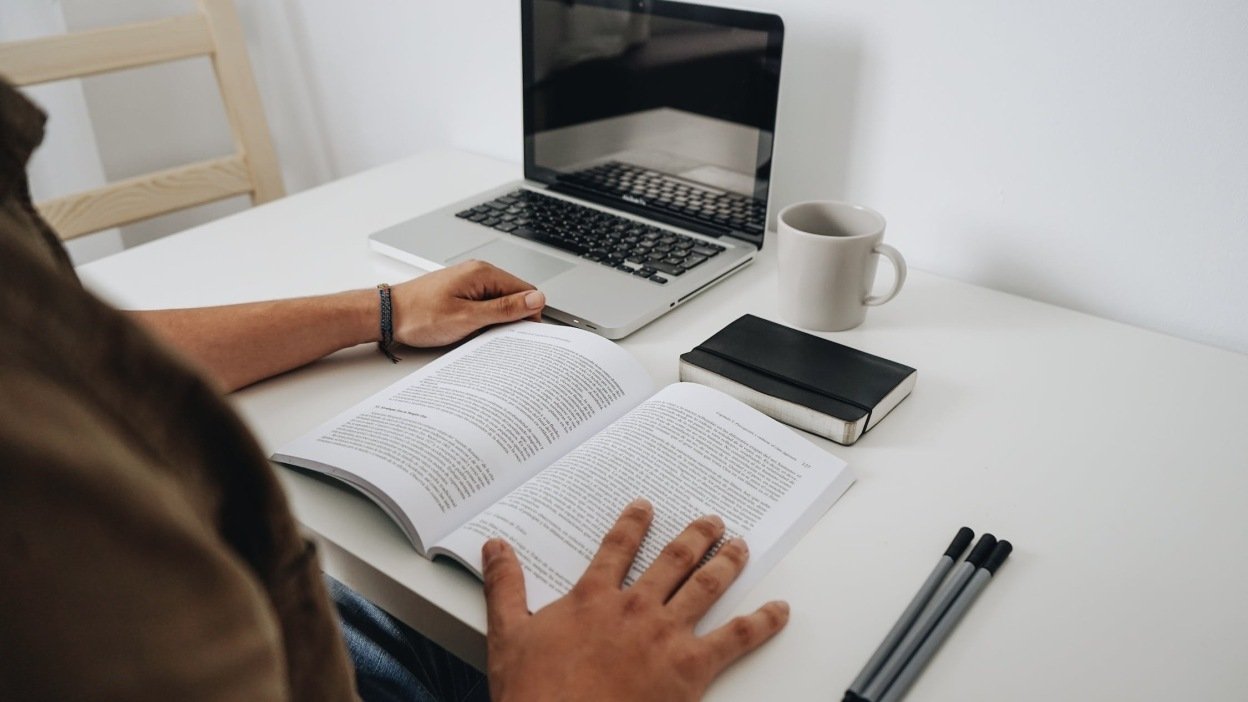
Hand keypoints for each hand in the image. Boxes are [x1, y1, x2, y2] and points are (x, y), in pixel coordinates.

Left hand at [390, 260, 545, 347]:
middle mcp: (478, 273)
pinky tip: (471, 332)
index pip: (526, 291)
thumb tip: (537, 300)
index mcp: (484, 273)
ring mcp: (468, 282)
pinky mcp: (460, 293)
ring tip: (480, 336)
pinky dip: (483, 320)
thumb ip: (505, 309)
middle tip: (498, 339)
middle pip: (513, 297)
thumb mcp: (468, 318)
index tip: (524, 336)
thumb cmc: (420, 316)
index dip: (530, 315)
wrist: (387, 315)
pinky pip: (484, 306)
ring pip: (499, 303)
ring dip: (496, 322)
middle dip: (512, 319)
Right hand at [482, 499, 789, 701]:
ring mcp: (666, 635)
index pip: (616, 547)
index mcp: (593, 598)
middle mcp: (635, 608)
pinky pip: (736, 639)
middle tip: (711, 521)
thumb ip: (505, 586)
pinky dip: (761, 624)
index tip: (645, 507)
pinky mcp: (691, 668)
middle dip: (695, 536)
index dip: (632, 524)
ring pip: (706, 587)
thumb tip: (495, 548)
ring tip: (739, 547)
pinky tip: (778, 611)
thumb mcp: (508, 635)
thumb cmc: (536, 694)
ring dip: (726, 563)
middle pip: (672, 560)